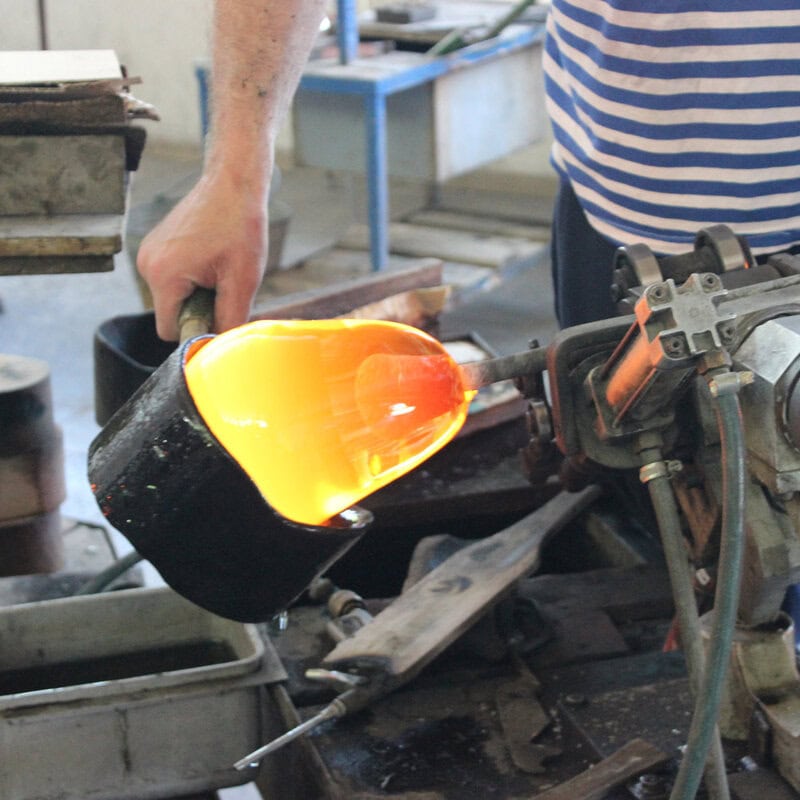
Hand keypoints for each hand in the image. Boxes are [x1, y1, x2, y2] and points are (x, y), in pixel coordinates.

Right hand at [137, 169, 268, 340]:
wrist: (233, 184)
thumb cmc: (239, 227)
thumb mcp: (243, 281)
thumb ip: (229, 319)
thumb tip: (220, 348)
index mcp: (163, 276)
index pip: (169, 331)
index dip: (196, 329)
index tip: (219, 313)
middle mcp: (146, 265)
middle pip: (170, 313)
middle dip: (197, 308)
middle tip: (224, 283)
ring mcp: (147, 253)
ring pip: (171, 297)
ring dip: (195, 292)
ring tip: (218, 267)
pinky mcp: (154, 246)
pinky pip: (171, 279)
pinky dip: (190, 277)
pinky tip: (210, 258)